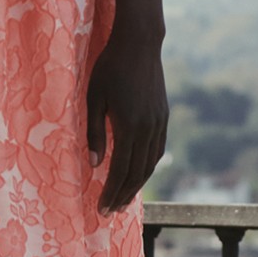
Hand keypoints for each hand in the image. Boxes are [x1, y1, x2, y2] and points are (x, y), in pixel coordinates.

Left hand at [86, 29, 167, 215]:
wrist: (140, 43)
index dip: (111, 192)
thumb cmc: (109, 68)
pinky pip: (157, 151)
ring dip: (136, 185)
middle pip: (137, 173)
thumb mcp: (94, 99)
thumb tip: (93, 165)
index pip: (120, 170)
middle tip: (109, 212)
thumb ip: (94, 134)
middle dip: (123, 196)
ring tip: (123, 201)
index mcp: (129, 126)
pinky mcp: (164, 117)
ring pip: (150, 164)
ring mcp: (159, 123)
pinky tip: (137, 175)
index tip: (101, 209)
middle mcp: (149, 129)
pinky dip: (147, 168)